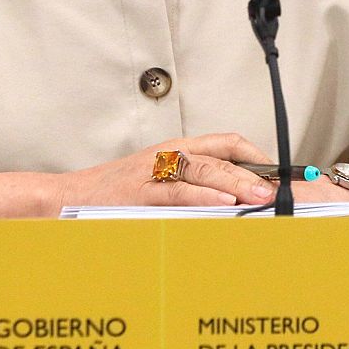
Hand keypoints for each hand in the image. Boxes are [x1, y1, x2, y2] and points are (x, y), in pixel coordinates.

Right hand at [55, 133, 276, 209]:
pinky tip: (223, 205)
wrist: (68, 196)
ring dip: (236, 184)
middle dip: (253, 171)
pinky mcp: (141, 192)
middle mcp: (168, 155)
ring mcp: (154, 172)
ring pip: (203, 171)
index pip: (224, 142)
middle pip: (220, 155)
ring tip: (260, 196)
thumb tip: (238, 200)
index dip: (256, 153)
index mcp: (176, 150)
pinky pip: (178, 192)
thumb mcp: (159, 183)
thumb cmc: (114, 194)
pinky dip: (204, 198)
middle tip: (279, 188)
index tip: (279, 172)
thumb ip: (194, 187)